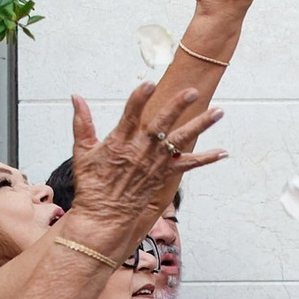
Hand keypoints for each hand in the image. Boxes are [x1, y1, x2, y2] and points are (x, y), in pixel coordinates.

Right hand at [60, 82, 225, 250]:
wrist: (104, 215)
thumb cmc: (92, 183)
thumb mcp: (82, 151)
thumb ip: (82, 122)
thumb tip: (75, 96)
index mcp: (119, 141)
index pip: (131, 114)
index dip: (140, 98)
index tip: (149, 83)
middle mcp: (140, 150)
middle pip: (162, 123)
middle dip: (178, 106)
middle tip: (193, 91)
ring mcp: (155, 162)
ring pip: (181, 140)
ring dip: (201, 125)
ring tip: (219, 112)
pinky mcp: (164, 175)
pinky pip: (189, 165)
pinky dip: (206, 159)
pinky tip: (223, 152)